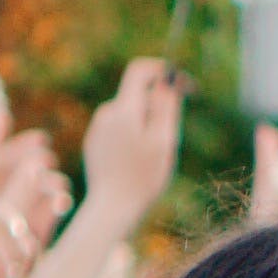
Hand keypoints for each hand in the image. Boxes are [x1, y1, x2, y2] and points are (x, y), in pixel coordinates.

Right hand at [0, 129, 61, 277]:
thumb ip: (35, 228)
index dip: (0, 152)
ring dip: (21, 240)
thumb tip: (58, 190)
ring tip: (20, 268)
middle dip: (4, 149)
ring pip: (4, 213)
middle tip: (40, 139)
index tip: (19, 131)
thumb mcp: (20, 263)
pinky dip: (5, 253)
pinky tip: (8, 273)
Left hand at [80, 59, 185, 227]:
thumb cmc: (143, 177)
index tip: (183, 85)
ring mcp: (97, 129)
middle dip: (158, 107)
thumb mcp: (164, 140)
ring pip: (130, 114)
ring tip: (153, 156)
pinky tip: (137, 162)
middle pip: (137, 94)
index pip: (140, 70)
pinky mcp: (94, 143)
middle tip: (171, 138)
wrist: (112, 208)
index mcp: (123, 109)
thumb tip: (169, 78)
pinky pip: (119, 129)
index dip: (163, 70)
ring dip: (146, 124)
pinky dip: (133, 136)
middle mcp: (106, 113)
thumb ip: (166, 106)